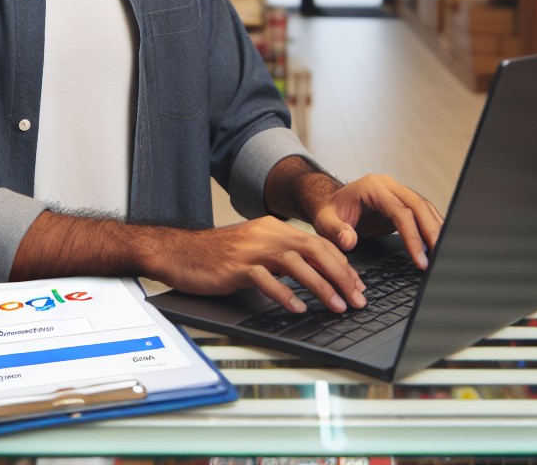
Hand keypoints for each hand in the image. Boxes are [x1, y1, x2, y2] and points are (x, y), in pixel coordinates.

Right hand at [154, 216, 367, 314]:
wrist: (179, 252)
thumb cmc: (217, 255)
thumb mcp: (255, 248)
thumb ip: (282, 256)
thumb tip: (314, 274)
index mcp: (274, 228)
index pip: (318, 242)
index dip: (341, 263)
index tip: (357, 284)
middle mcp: (267, 234)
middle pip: (314, 249)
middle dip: (340, 275)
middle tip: (357, 298)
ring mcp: (251, 249)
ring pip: (296, 263)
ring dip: (321, 286)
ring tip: (337, 306)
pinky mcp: (236, 266)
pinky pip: (265, 280)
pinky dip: (284, 294)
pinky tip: (298, 308)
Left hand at [309, 174, 442, 268]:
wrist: (330, 202)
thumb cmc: (329, 212)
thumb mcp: (325, 223)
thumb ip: (336, 231)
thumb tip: (349, 240)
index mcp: (372, 187)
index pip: (400, 211)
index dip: (412, 236)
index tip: (419, 259)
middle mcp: (388, 185)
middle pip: (418, 205)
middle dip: (431, 232)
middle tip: (439, 257)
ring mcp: (397, 191)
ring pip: (424, 206)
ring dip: (436, 229)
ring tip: (444, 252)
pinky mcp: (402, 201)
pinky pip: (422, 211)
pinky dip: (432, 226)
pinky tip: (439, 241)